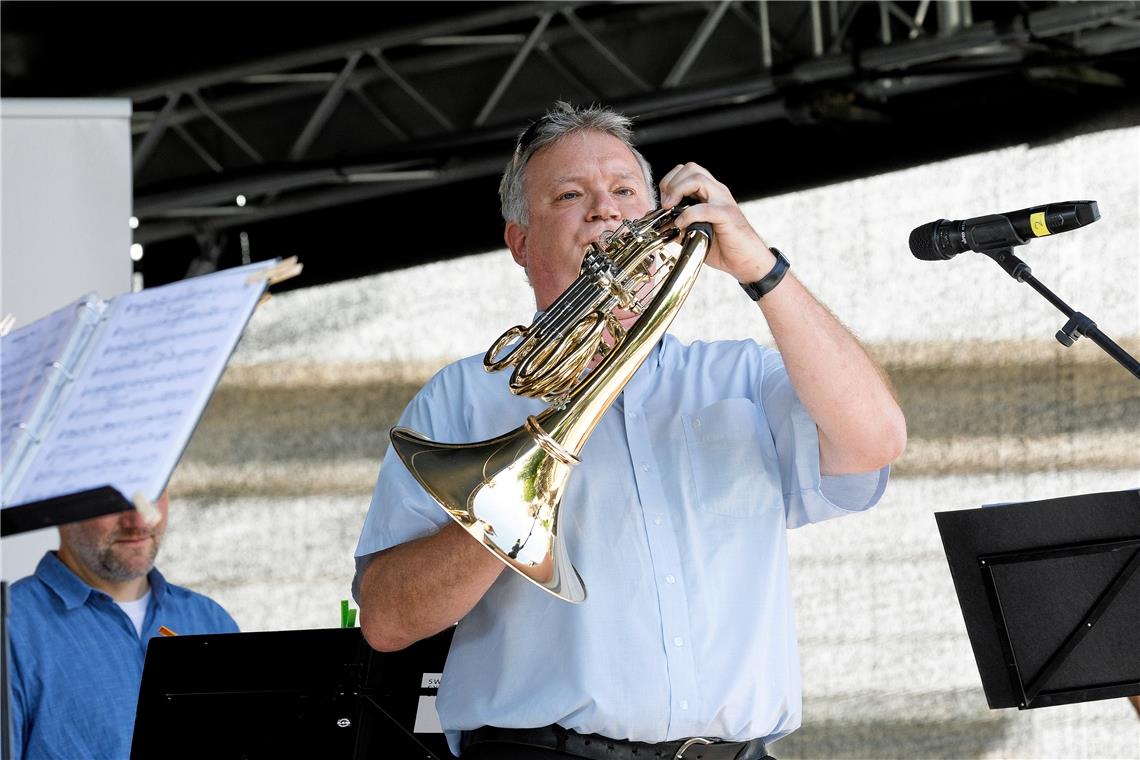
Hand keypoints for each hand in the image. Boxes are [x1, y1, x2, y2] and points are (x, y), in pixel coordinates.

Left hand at [659, 162, 775, 283]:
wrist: (745, 260)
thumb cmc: (723, 246)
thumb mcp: (694, 233)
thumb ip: (679, 225)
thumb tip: (661, 223)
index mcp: (709, 192)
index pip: (686, 171)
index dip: (669, 182)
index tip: (663, 203)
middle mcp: (717, 191)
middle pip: (691, 168)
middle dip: (671, 183)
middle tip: (666, 205)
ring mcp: (723, 201)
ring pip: (698, 179)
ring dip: (678, 191)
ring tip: (671, 209)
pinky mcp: (727, 215)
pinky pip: (704, 208)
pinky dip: (688, 214)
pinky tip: (681, 224)